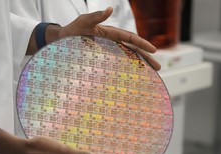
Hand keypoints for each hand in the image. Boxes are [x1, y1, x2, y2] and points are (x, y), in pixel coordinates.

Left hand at [46, 7, 160, 70]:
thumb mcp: (83, 22)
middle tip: (158, 67)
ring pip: (128, 57)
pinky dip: (127, 69)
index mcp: (110, 32)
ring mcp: (108, 50)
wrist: (62, 40)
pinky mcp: (104, 58)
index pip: (130, 38)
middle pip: (133, 49)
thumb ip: (96, 17)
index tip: (153, 50)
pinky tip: (133, 76)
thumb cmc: (71, 30)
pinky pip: (118, 63)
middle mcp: (112, 41)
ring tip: (151, 73)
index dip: (142, 43)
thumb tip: (109, 9)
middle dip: (146, 57)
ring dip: (140, 65)